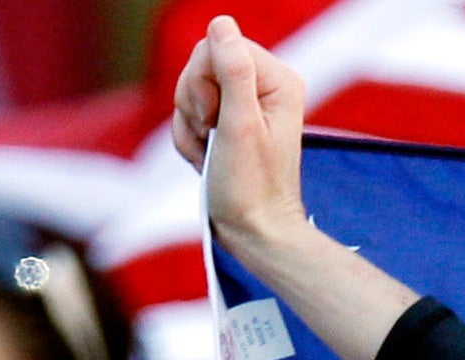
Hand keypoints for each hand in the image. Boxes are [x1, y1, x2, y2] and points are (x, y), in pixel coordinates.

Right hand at [173, 16, 308, 246]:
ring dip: (189, 125)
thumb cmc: (251, 187)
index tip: (216, 118)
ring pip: (189, 89)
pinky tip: (206, 159)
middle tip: (213, 136)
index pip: (218, 46)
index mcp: (276, 79)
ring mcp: (243, 104)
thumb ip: (233, 71)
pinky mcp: (226, 122)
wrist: (253, 231)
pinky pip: (188, 113)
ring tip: (210, 153)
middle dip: (194, 103)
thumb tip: (221, 24)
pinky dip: (189, 139)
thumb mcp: (240, 125)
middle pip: (200, 64)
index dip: (203, 81)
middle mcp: (263, 86)